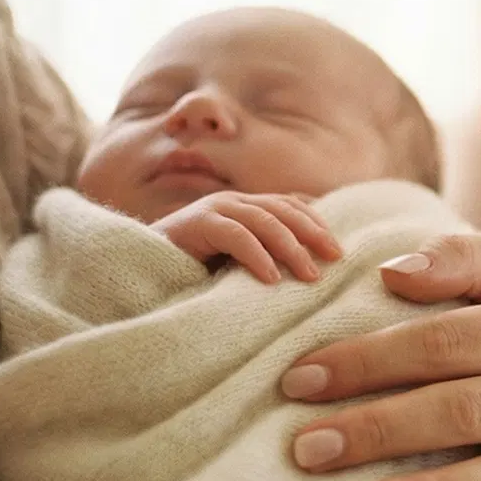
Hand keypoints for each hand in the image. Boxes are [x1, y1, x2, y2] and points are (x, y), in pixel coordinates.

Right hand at [153, 191, 341, 282]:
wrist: (141, 270)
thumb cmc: (193, 271)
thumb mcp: (238, 262)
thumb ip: (266, 255)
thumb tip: (311, 270)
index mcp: (245, 206)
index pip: (290, 206)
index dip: (317, 223)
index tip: (339, 250)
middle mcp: (232, 201)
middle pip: (284, 210)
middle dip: (313, 234)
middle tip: (335, 259)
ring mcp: (213, 208)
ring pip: (264, 221)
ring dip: (291, 249)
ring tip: (310, 276)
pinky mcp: (195, 223)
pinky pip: (235, 236)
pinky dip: (257, 256)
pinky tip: (271, 279)